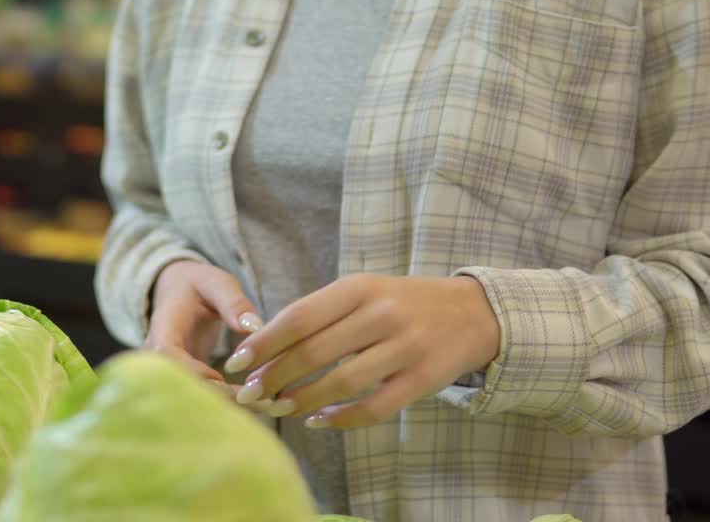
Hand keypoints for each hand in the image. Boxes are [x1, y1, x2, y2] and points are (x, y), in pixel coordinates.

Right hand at [146, 260, 263, 397]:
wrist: (178, 294)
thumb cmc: (198, 286)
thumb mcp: (217, 284)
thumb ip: (233, 302)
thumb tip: (254, 326)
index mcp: (163, 328)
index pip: (166, 355)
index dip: (190, 371)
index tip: (220, 379)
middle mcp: (160, 357)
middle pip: (177, 385)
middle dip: (215, 397)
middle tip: (255, 400)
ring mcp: (169, 372)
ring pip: (190, 397)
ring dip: (225, 405)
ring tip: (265, 405)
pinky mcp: (185, 382)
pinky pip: (202, 397)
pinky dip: (229, 403)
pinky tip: (259, 404)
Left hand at [223, 274, 499, 428]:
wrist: (473, 312)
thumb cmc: (401, 303)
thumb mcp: (363, 292)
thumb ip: (320, 314)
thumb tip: (264, 346)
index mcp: (359, 288)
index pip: (299, 317)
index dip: (264, 343)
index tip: (235, 362)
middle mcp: (381, 314)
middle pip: (314, 352)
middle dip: (274, 377)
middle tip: (249, 394)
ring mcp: (405, 347)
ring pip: (341, 382)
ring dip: (302, 400)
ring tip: (279, 408)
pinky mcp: (423, 379)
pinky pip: (374, 407)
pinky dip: (341, 418)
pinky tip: (318, 420)